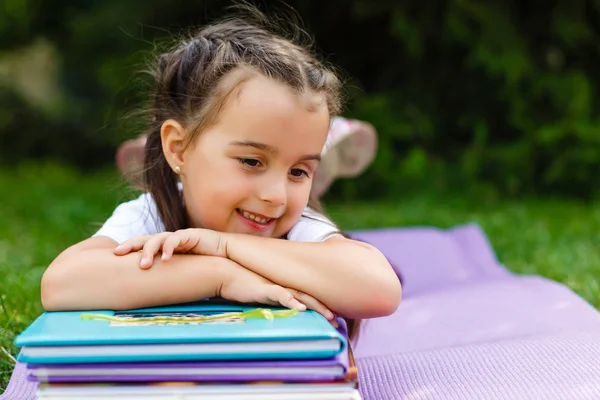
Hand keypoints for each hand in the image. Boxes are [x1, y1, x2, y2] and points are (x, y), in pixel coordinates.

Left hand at [114, 228, 226, 268]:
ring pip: (158, 239)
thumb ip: (165, 276)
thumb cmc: (203, 265)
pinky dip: (169, 248)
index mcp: (164, 247)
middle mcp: (169, 240)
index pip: (141, 246)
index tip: (113, 256)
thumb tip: (146, 293)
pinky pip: (176, 239)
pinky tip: (165, 258)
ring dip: (149, 250)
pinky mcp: (191, 235)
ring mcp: (179, 236)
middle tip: (117, 253)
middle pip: (144, 239)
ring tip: (144, 264)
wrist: (227, 254)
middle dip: (130, 245)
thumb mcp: (180, 271)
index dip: (128, 248)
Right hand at [219, 261, 337, 326]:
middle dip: (322, 308)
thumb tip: (274, 309)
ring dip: (315, 306)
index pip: (304, 295)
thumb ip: (267, 299)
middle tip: (336, 319)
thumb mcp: (257, 293)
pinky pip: (281, 295)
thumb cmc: (239, 283)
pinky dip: (292, 301)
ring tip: (328, 315)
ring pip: (300, 297)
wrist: (224, 272)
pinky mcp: (265, 289)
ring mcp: (274, 286)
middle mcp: (281, 285)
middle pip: (307, 296)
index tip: (330, 315)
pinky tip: (301, 308)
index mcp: (281, 287)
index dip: (318, 305)